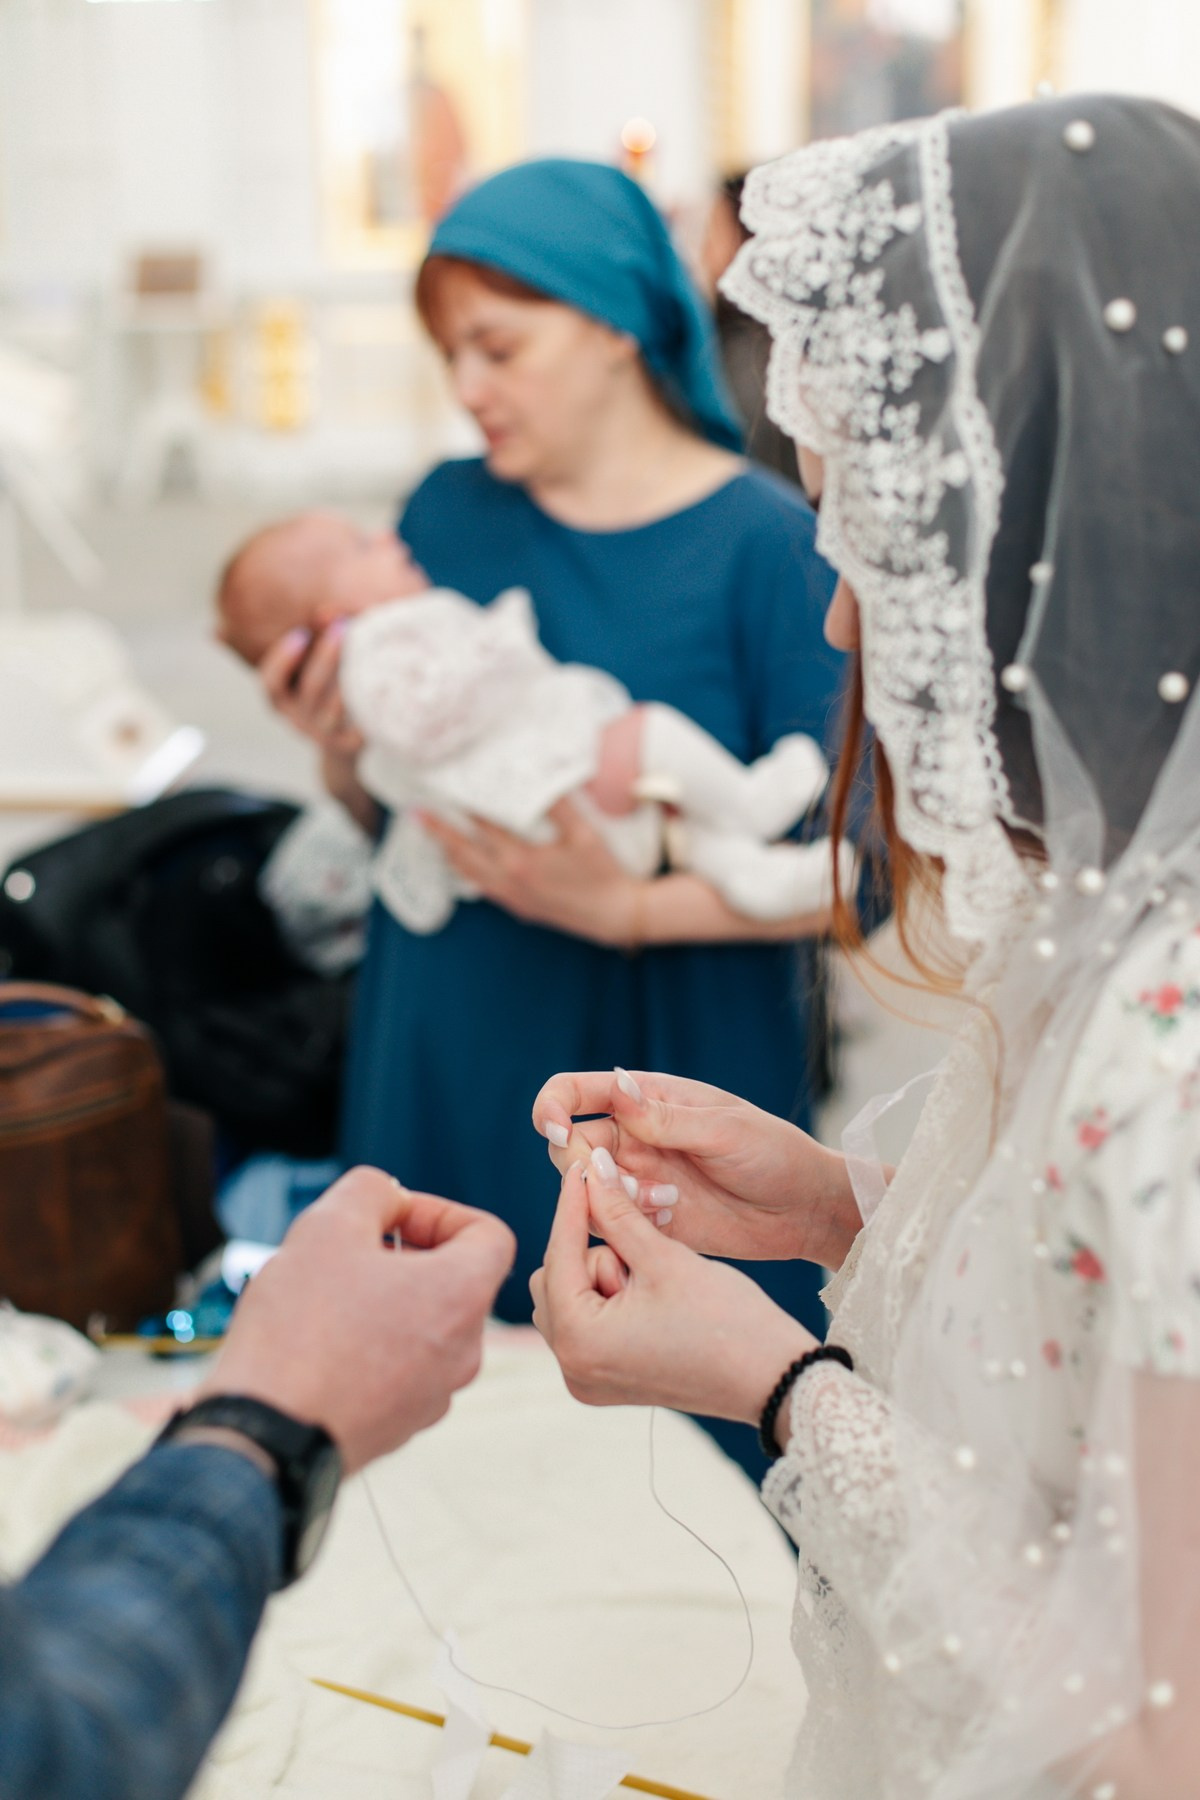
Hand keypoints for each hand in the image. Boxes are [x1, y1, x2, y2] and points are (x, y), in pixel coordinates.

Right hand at [196, 1167, 514, 1473]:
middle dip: (403, 1254)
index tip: (388, 1218)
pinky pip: (400, 1368)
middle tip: (345, 1252)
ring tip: (324, 1298)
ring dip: (384, 1300)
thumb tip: (390, 1199)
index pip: (488, 1234)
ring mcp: (434, 1396)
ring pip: (423, 1325)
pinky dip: (370, 1345)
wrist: (264, 1436)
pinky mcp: (400, 1427)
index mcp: (463, 1297)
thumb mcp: (329, 1226)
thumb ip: (372, 1191)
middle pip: (453, 1279)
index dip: (438, 1211)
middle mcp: (464, 1351)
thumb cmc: (301, 1329)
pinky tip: (318, 1344)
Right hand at [259, 621, 364, 759]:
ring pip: (334, 711)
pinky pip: (359, 730)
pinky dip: (369, 709)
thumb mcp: (316, 669)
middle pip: (311, 689)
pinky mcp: (349, 747)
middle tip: (343, 626)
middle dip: (327, 656)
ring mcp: (323, 736)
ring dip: (350, 682)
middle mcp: (299, 720)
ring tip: (366, 653)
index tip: (301, 634)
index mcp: (284, 701)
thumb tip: (326, 611)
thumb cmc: (328, 694)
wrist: (344, 748)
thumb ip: (319, 638)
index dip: (282, 660)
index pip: (270, 684)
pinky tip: (381, 686)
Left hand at [417, 798, 641, 944]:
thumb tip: (541, 778)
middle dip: (438, 832)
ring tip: (432, 837)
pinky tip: (464, 866)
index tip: (445, 788)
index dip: (462, 805)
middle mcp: (508, 880)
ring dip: (449, 853)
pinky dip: (467, 872)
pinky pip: (483, 887)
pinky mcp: (519, 907)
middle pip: (463, 852)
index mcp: (520, 860)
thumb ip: (559, 806)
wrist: (615, 916)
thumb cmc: (603, 874)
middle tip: (416, 814)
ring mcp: (511, 896)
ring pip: (469, 873)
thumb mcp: (585, 834)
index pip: (483, 826)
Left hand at [530, 1156, 815, 1420]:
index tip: (581, 1164)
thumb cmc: (727, 1322)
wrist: (773, 1379)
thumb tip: (591, 1166)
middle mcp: (573, 1368)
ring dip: (604, 1274)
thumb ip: (618, 1212)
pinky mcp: (606, 1381)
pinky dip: (609, 1297)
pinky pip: (587, 1323)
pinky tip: (649, 1293)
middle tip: (644, 1254)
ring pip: (570, 1297)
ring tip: (653, 1278)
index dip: (573, 1204)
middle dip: (595, 1253)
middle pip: (555, 1278)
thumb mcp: (665, 1259)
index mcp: (580, 1341)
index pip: (560, 1253)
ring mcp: (587, 1379)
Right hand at [532, 1068, 860, 1269]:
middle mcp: (633, 1137)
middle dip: (580, 1166)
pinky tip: (672, 1215)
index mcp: (646, 1098)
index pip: (574, 1093)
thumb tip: (614, 1087)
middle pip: (568, 1147)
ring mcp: (638, 1179)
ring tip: (663, 1200)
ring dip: (608, 1197)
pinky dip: (626, 1223)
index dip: (551, 1107)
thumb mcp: (724, 1130)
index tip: (555, 1129)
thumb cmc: (773, 1153)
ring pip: (585, 1190)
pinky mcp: (648, 1220)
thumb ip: (666, 1118)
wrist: (804, 1209)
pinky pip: (611, 1224)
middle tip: (624, 1181)